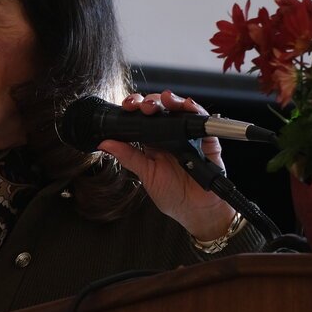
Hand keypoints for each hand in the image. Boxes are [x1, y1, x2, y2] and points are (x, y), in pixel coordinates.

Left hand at [97, 90, 236, 240]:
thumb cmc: (173, 195)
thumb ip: (128, 157)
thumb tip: (105, 143)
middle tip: (141, 105)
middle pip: (161, 110)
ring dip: (171, 101)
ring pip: (180, 110)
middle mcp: (171, 137)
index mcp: (153, 143)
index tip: (126, 106)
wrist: (198, 212)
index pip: (142, 119)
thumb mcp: (146, 174)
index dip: (135, 108)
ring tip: (163, 99)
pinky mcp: (207, 141)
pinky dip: (195, 110)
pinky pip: (203, 121)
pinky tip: (186, 105)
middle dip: (150, 102)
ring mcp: (189, 137)